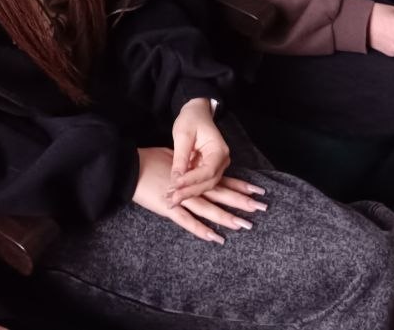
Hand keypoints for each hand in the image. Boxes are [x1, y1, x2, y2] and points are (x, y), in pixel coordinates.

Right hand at [133, 147, 266, 243]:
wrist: (131, 167)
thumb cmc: (150, 158)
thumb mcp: (173, 156)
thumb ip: (187, 164)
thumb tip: (196, 166)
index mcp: (194, 173)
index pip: (223, 180)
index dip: (241, 185)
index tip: (257, 190)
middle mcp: (193, 186)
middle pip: (221, 194)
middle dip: (242, 202)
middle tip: (261, 208)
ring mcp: (183, 198)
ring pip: (209, 209)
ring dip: (227, 217)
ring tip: (245, 224)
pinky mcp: (170, 208)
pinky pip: (188, 221)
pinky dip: (201, 230)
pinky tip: (215, 237)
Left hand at [168, 98, 229, 203]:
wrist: (196, 112)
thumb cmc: (191, 119)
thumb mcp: (183, 135)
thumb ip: (180, 157)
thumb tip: (176, 180)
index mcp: (219, 150)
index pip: (208, 170)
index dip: (192, 180)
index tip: (175, 185)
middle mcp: (222, 161)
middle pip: (208, 182)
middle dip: (189, 191)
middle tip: (171, 200)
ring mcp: (216, 166)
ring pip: (205, 186)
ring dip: (188, 193)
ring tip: (170, 200)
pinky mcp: (207, 169)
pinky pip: (200, 182)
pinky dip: (188, 188)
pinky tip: (175, 194)